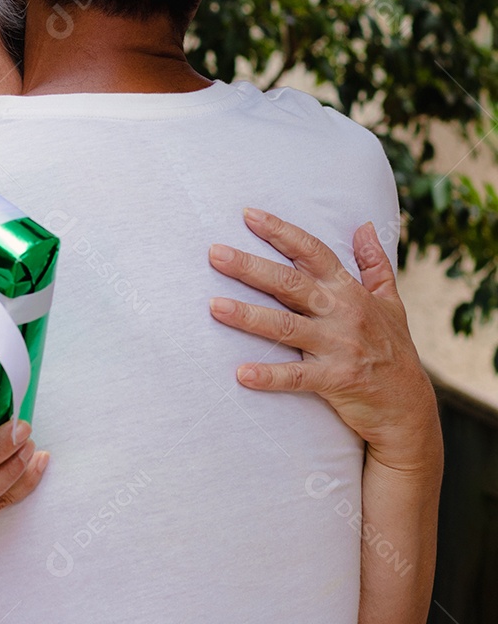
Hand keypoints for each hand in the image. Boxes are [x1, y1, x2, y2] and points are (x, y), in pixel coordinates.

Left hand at [207, 208, 438, 470]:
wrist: (409, 409)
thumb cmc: (393, 350)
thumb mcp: (391, 302)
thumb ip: (374, 263)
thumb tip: (366, 225)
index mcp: (350, 291)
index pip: (312, 252)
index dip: (281, 232)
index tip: (248, 215)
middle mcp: (343, 313)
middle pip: (289, 283)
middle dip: (250, 267)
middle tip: (214, 253)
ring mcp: (339, 346)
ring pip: (285, 326)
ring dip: (248, 316)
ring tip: (214, 306)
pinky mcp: (337, 379)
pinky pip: (297, 376)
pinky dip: (269, 376)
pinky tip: (241, 373)